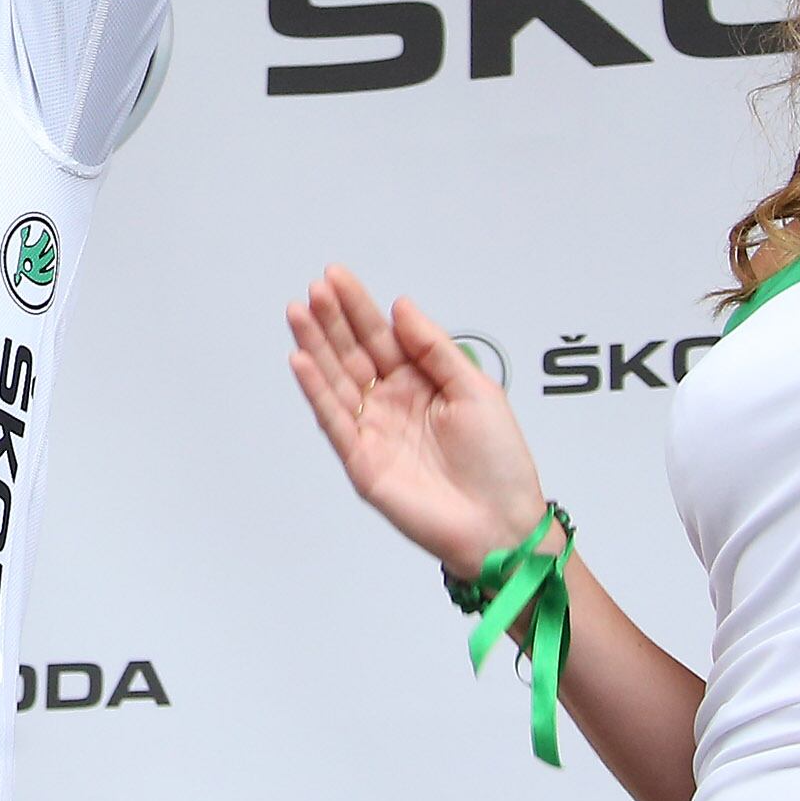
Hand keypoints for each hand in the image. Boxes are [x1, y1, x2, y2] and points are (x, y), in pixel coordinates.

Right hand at [287, 265, 546, 577]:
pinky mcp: (361, 462)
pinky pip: (334, 421)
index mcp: (420, 383)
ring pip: (336, 381)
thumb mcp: (476, 389)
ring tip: (298, 314)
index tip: (337, 278)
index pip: (381, 336)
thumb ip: (435, 348)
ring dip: (315, 347)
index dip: (358, 307)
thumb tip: (401, 307)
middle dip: (331, 321)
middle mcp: (392, 404)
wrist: (501, 523)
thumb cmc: (498, 462)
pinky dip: (316, 391)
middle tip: (314, 290)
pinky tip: (301, 361)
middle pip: (353, 354)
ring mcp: (373, 432)